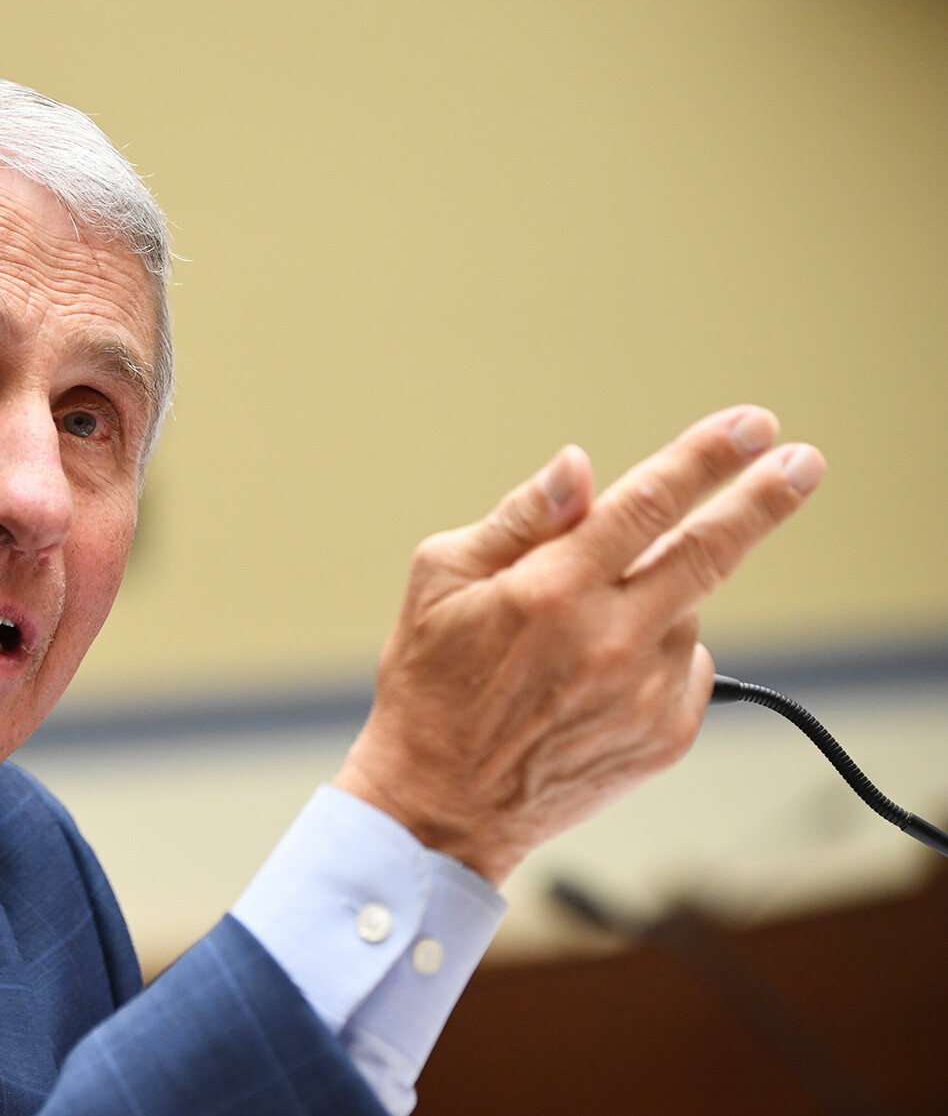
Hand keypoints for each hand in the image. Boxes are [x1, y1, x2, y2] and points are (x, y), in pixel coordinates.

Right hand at [332, 406, 824, 884]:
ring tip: (581, 636)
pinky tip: (599, 676)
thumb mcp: (439, 581)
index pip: (647, 503)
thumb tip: (580, 469)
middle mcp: (609, 641)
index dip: (706, 458)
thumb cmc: (430, 687)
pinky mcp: (665, 736)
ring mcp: (644, 693)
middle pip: (710, 551)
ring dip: (657, 597)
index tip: (752, 427)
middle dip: (763, 499)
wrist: (440, 806)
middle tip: (803, 462)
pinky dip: (658, 652)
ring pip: (685, 610)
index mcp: (550, 591)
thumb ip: (520, 520)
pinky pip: (686, 666)